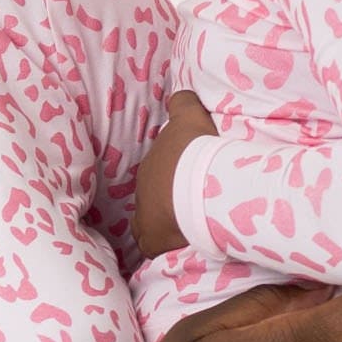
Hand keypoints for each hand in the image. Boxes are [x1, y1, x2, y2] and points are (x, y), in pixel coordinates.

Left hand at [129, 90, 218, 257]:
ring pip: (150, 218)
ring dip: (165, 221)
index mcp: (152, 161)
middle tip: (194, 200)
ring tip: (186, 224)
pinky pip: (151, 244)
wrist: (198, 183)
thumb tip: (180, 95)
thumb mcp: (190, 116)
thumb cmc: (196, 150)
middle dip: (170, 196)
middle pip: (155, 193)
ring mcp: (144, 214)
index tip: (189, 176)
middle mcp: (143, 186)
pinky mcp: (151, 238)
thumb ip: (183, 103)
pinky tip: (174, 245)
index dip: (176, 171)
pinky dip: (161, 244)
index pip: (161, 167)